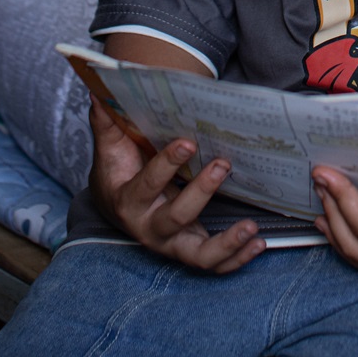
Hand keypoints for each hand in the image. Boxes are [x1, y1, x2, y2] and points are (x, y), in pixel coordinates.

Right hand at [88, 99, 265, 273]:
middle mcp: (150, 227)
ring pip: (198, 255)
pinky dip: (237, 258)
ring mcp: (172, 243)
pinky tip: (258, 242)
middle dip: (201, 192)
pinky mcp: (190, 250)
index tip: (188, 142)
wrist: (117, 206)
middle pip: (176, 218)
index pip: (148, 184)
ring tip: (251, 226)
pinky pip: (214, 264)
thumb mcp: (110, 149)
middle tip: (222, 164)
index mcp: (128, 201)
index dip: (167, 164)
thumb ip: (106, 123)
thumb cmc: (118, 172)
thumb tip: (99, 92)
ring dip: (226, 243)